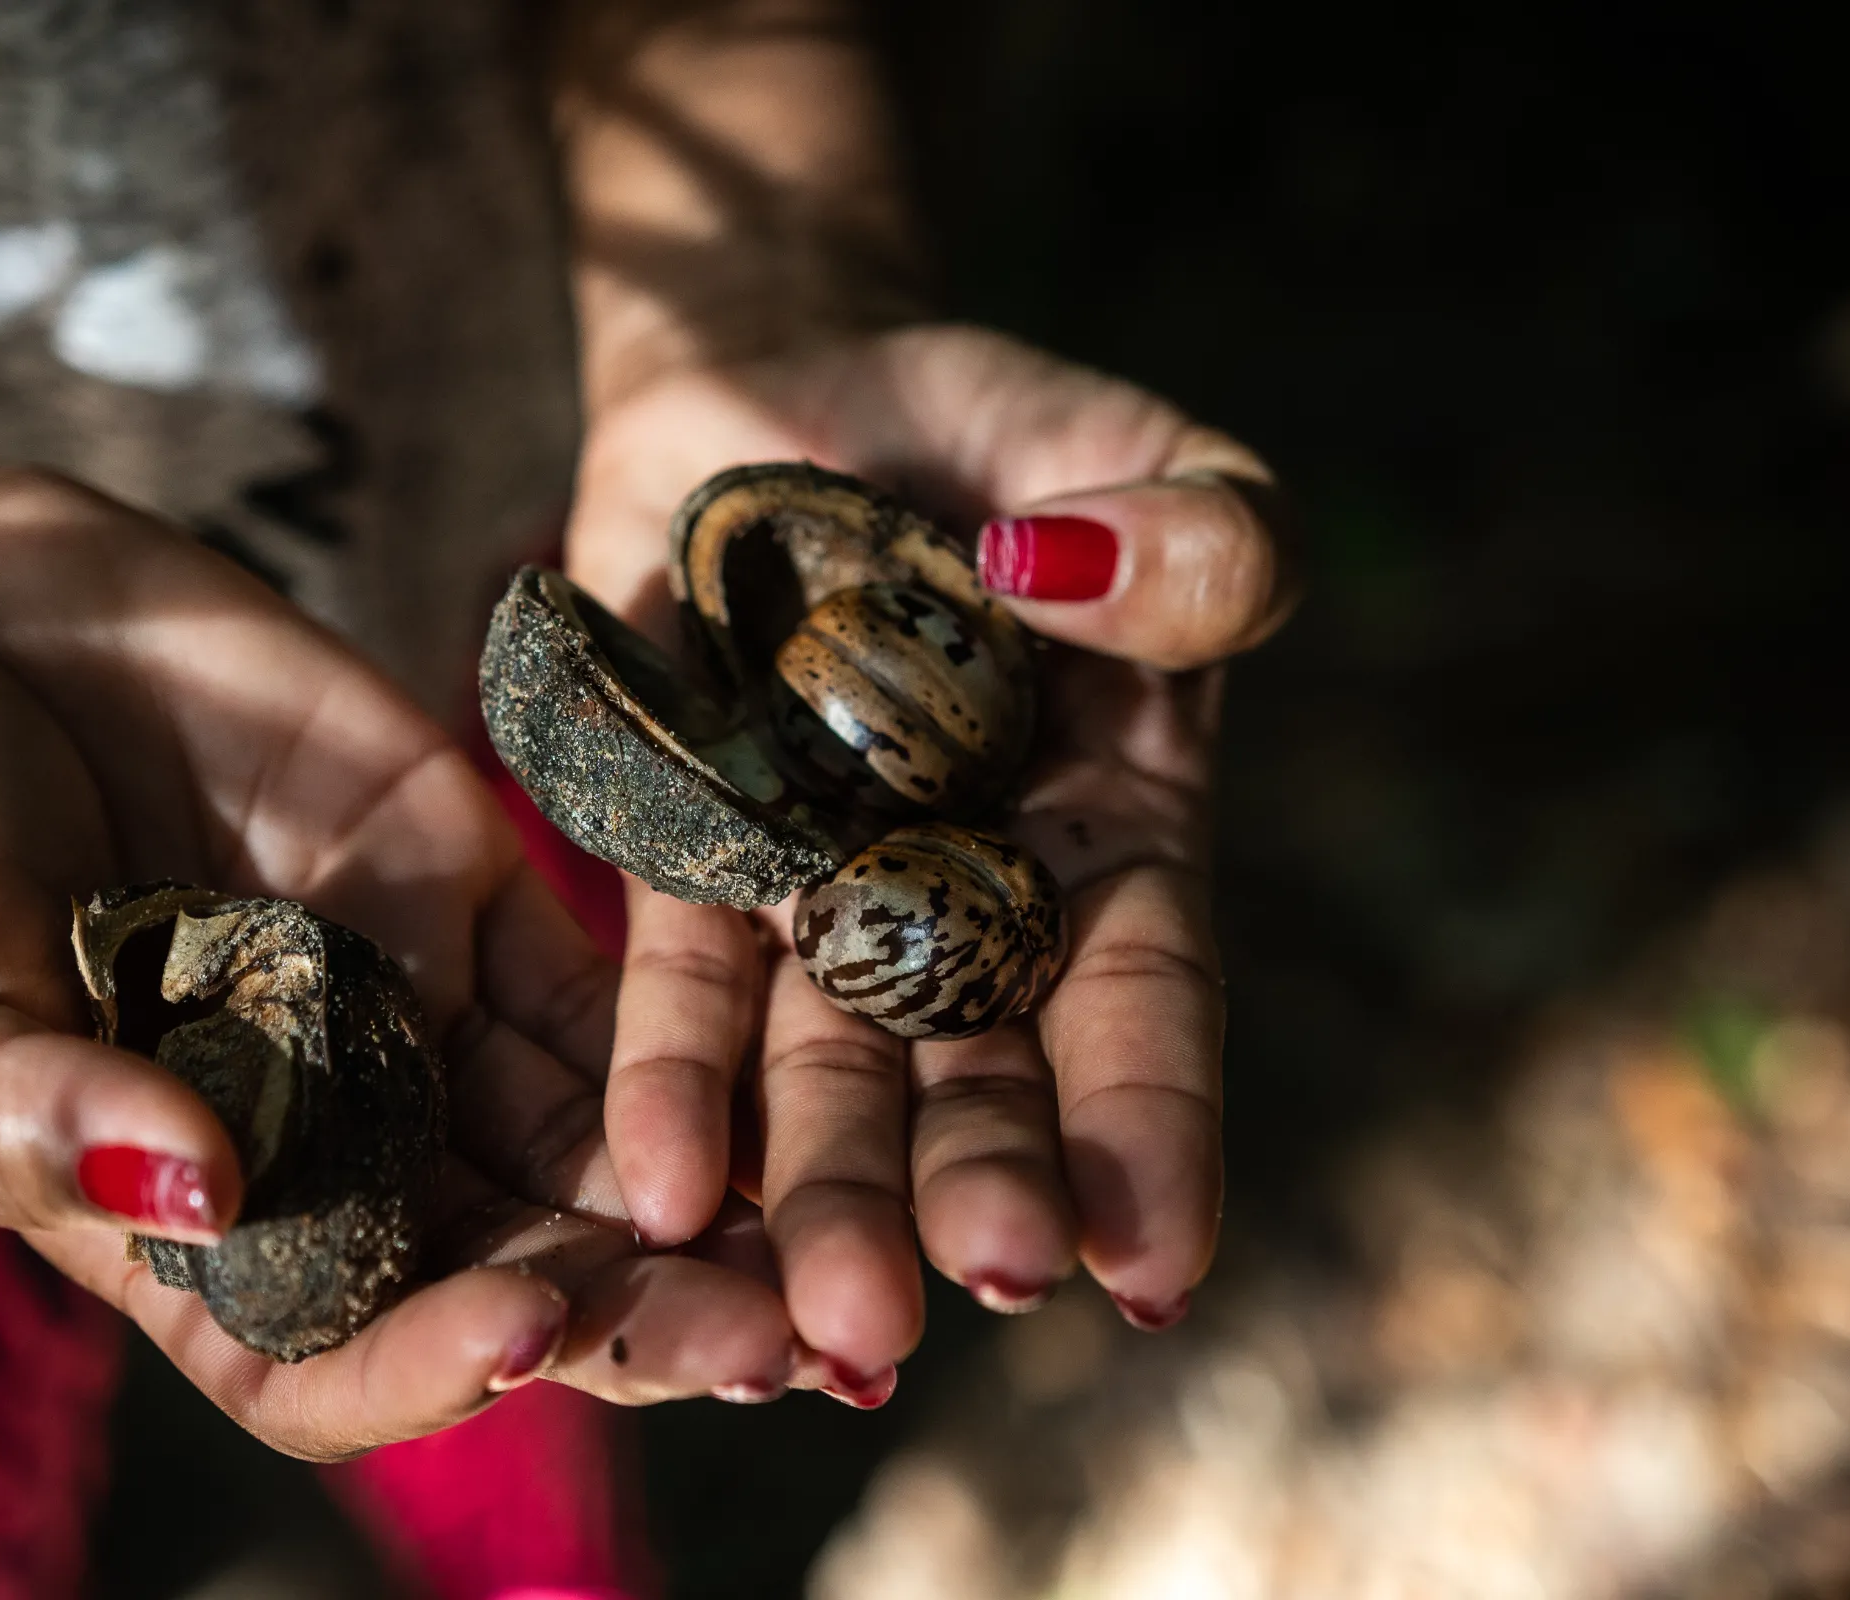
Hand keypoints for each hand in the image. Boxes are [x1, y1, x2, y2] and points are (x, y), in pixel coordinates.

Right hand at [0, 468, 798, 1451]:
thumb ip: (13, 1115)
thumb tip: (195, 1190)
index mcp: (178, 1225)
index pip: (321, 1355)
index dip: (422, 1371)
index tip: (520, 1336)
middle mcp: (322, 1144)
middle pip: (507, 1272)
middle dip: (639, 1318)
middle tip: (778, 1344)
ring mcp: (410, 1014)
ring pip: (592, 1149)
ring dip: (712, 1204)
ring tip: (834, 1241)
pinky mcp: (473, 882)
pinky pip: (612, 975)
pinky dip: (705, 1027)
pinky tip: (806, 1058)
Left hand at [565, 324, 1292, 1391]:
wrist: (794, 390)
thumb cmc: (1002, 435)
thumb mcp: (1145, 451)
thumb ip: (1197, 531)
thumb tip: (1073, 574)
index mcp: (1111, 831)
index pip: (1142, 1002)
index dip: (1152, 1132)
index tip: (1150, 1269)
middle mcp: (965, 896)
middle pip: (973, 1075)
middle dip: (965, 1192)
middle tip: (953, 1306)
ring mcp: (814, 887)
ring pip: (819, 1068)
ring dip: (814, 1191)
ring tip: (805, 1320)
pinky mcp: (675, 845)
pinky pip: (674, 972)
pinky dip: (668, 1075)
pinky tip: (652, 1188)